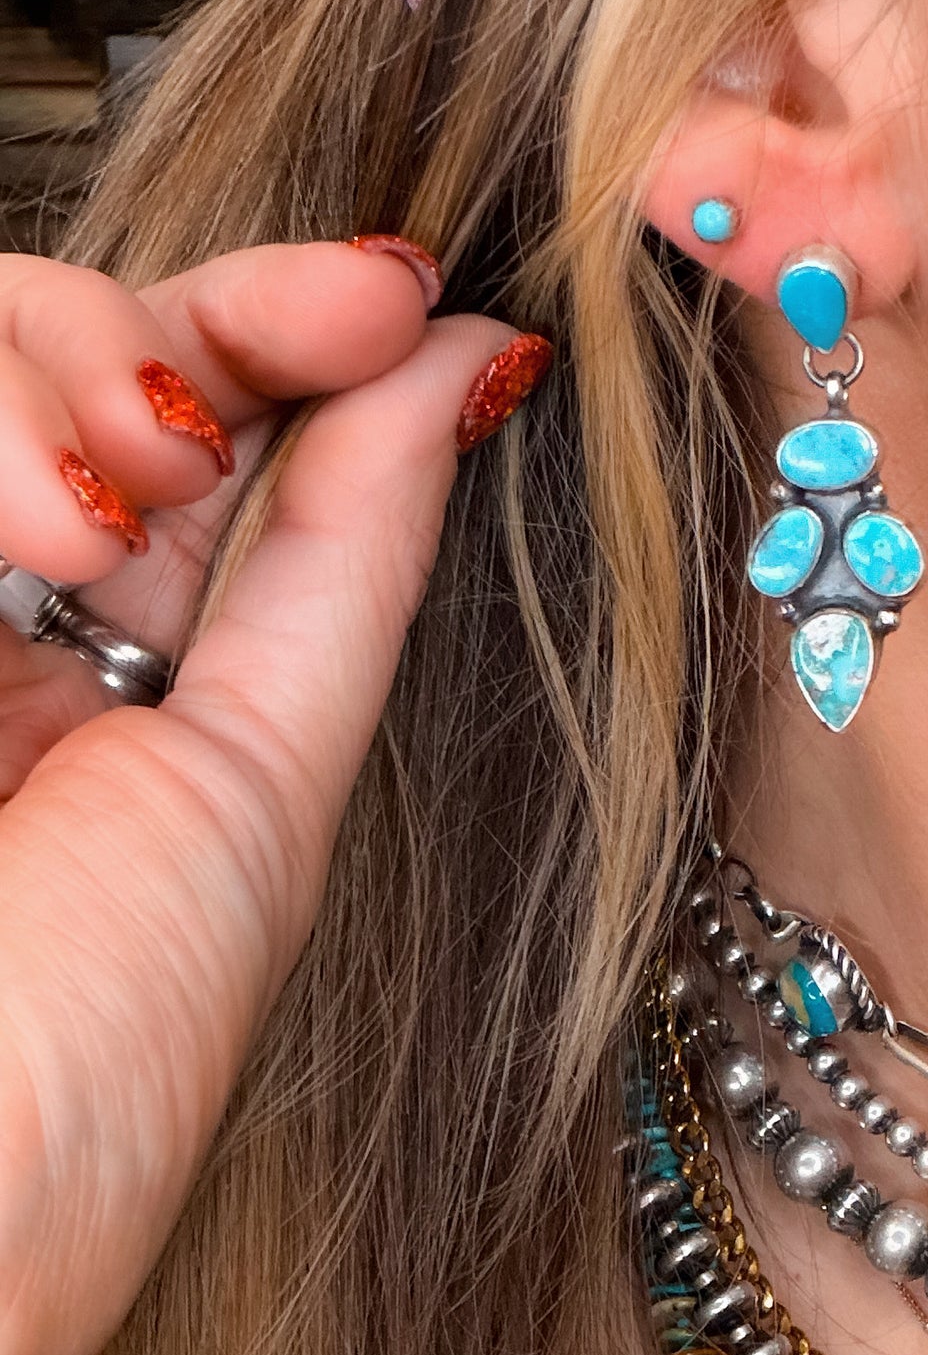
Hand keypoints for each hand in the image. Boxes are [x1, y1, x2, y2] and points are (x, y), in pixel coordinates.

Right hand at [0, 240, 548, 1354]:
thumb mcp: (266, 793)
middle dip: (179, 335)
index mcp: (109, 675)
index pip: (196, 421)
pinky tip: (25, 546)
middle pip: (72, 342)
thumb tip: (459, 362)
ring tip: (85, 536)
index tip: (397, 293)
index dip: (285, 324)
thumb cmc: (86, 1061)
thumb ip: (346, 562)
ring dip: (45, 383)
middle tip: (206, 429)